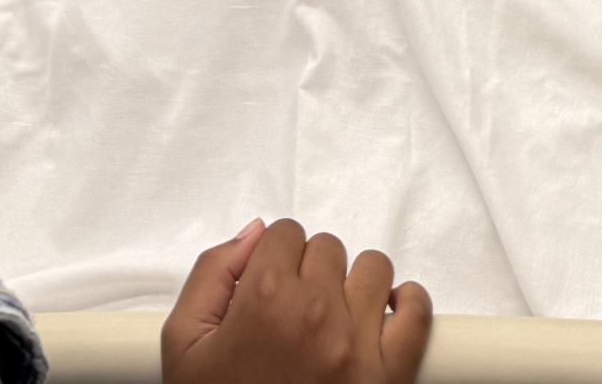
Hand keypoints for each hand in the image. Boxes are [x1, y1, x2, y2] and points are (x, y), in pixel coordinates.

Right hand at [163, 219, 432, 383]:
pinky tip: (387, 314)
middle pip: (328, 248)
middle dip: (310, 270)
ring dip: (355, 284)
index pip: (285, 233)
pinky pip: (418, 316)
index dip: (274, 257)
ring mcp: (357, 347)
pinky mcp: (388, 378)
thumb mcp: (183, 343)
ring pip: (374, 269)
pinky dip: (408, 305)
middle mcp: (316, 315)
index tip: (270, 282)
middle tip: (294, 308)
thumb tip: (254, 233)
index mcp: (265, 300)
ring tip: (335, 315)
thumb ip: (212, 273)